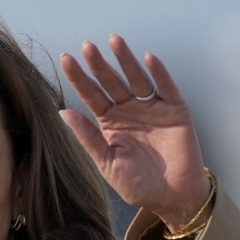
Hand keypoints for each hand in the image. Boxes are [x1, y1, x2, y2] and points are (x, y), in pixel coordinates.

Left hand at [59, 35, 210, 233]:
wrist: (172, 198)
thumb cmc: (138, 185)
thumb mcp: (108, 163)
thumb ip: (88, 138)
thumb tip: (64, 112)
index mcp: (110, 123)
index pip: (92, 95)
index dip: (79, 78)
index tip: (66, 59)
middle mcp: (129, 111)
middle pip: (111, 82)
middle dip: (99, 64)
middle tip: (87, 47)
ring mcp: (152, 108)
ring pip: (137, 78)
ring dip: (126, 59)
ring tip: (114, 41)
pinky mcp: (175, 111)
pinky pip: (166, 87)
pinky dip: (159, 73)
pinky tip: (148, 58)